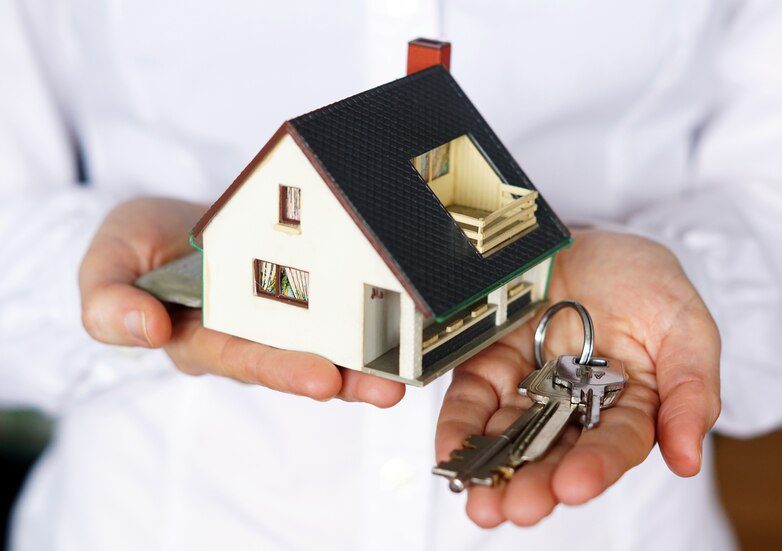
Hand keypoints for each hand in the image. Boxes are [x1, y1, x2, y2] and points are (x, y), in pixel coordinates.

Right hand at [79, 197, 404, 406]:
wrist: (172, 220)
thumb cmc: (139, 244)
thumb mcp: (106, 265)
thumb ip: (108, 302)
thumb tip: (142, 330)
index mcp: (201, 338)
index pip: (241, 358)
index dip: (280, 370)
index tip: (320, 379)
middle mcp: (248, 337)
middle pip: (298, 361)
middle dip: (341, 377)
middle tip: (384, 389)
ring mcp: (280, 318)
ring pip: (326, 347)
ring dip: (368, 363)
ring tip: (408, 374)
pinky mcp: (306, 295)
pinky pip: (339, 311)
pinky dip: (371, 322)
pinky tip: (406, 328)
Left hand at [436, 229, 720, 526]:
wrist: (590, 237)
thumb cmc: (644, 281)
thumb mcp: (685, 325)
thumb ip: (691, 389)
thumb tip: (688, 459)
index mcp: (629, 405)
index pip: (615, 443)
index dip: (596, 466)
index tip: (575, 487)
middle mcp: (576, 406)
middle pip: (556, 451)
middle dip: (536, 483)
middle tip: (517, 508)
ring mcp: (531, 385)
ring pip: (510, 435)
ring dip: (493, 470)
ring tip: (480, 501)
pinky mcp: (490, 363)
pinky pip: (473, 398)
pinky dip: (460, 426)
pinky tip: (450, 452)